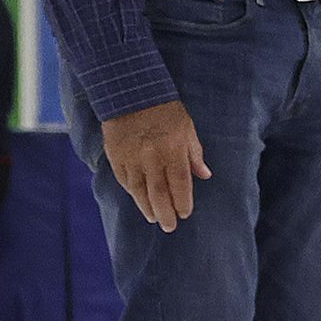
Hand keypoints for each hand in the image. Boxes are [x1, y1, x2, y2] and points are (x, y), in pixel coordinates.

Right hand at [101, 99, 208, 231]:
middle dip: (165, 212)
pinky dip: (132, 192)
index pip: (180, 183)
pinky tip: (139, 200)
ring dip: (147, 207)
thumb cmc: (165, 110)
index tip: (185, 214)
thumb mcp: (187, 128)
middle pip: (158, 193)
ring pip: (139, 190)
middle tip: (169, 227)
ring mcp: (131, 158)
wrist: (129, 93)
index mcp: (172, 149)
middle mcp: (151, 157)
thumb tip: (205, 175)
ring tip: (154, 218)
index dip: (182, 201)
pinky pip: (124, 180)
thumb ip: (194, 153)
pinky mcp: (115, 156)